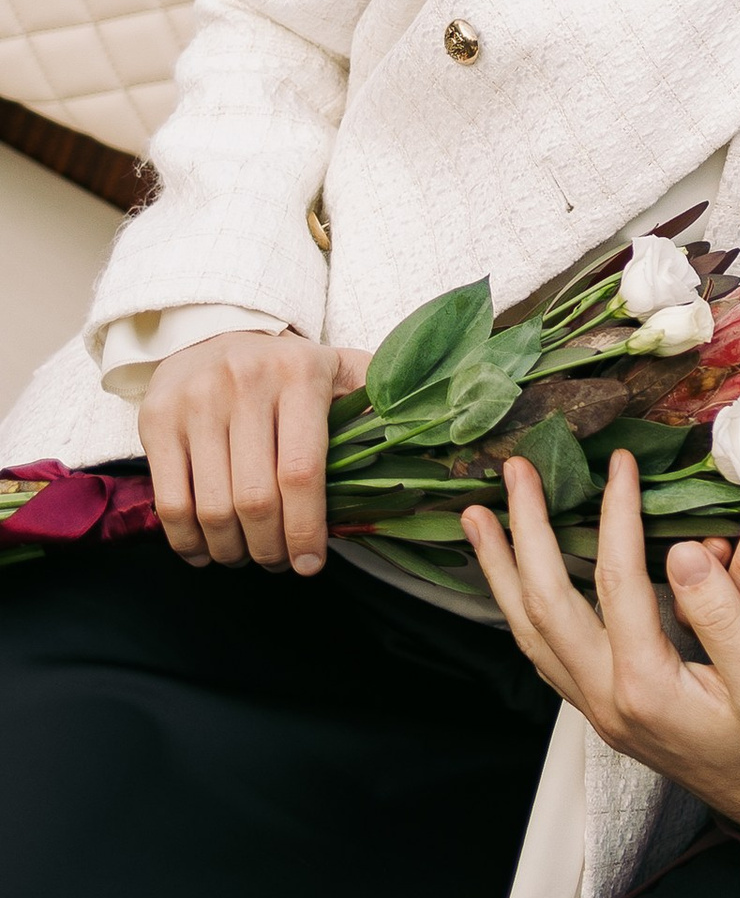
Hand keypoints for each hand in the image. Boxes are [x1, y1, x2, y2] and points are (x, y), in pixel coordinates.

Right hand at [139, 330, 372, 574]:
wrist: (212, 332)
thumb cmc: (287, 369)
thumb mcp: (340, 369)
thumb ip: (379, 401)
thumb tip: (425, 439)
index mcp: (300, 375)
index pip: (301, 472)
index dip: (306, 529)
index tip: (311, 564)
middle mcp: (243, 384)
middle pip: (255, 499)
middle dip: (270, 548)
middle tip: (279, 562)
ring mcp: (195, 402)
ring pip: (211, 507)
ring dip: (231, 550)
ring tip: (246, 557)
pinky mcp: (155, 419)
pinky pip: (169, 501)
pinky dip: (187, 541)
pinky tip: (205, 551)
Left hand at [461, 455, 739, 852]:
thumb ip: (723, 617)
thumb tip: (679, 551)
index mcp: (646, 687)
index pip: (617, 580)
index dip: (618, 514)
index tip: (622, 463)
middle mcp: (606, 699)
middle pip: (544, 605)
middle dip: (526, 532)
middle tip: (513, 473)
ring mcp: (597, 708)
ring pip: (529, 633)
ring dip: (501, 572)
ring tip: (480, 520)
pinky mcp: (602, 710)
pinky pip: (542, 652)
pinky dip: (520, 608)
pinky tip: (516, 582)